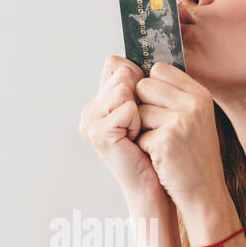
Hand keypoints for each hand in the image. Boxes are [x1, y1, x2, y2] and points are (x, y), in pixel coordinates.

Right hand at [80, 55, 166, 205]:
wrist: (155, 187)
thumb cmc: (155, 150)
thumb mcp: (147, 111)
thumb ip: (139, 84)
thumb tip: (147, 60)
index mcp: (99, 102)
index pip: (116, 64)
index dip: (137, 79)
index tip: (141, 109)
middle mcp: (90, 110)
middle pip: (121, 71)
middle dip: (141, 94)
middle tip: (140, 125)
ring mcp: (90, 121)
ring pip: (125, 85)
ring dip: (141, 108)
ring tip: (138, 133)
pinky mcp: (98, 132)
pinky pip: (128, 107)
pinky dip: (139, 122)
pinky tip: (135, 141)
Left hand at [133, 62, 227, 214]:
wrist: (205, 194)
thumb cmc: (194, 158)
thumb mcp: (194, 120)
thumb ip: (174, 95)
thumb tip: (139, 74)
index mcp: (200, 94)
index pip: (159, 69)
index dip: (150, 89)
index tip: (157, 109)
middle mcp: (194, 103)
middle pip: (144, 85)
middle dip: (143, 107)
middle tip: (158, 130)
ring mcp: (182, 121)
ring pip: (138, 110)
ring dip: (142, 130)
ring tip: (162, 146)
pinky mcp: (167, 141)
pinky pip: (138, 135)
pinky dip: (144, 150)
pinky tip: (161, 159)